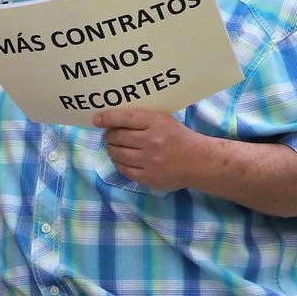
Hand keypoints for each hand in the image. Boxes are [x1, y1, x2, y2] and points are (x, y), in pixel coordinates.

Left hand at [93, 107, 207, 192]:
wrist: (199, 161)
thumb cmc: (178, 137)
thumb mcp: (164, 120)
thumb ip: (142, 119)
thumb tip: (112, 120)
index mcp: (156, 123)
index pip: (124, 118)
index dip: (107, 118)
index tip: (97, 120)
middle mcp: (152, 141)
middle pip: (117, 136)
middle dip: (109, 135)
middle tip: (109, 135)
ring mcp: (149, 161)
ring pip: (117, 153)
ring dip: (111, 149)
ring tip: (114, 147)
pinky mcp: (148, 177)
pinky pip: (124, 169)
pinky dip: (119, 163)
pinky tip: (122, 159)